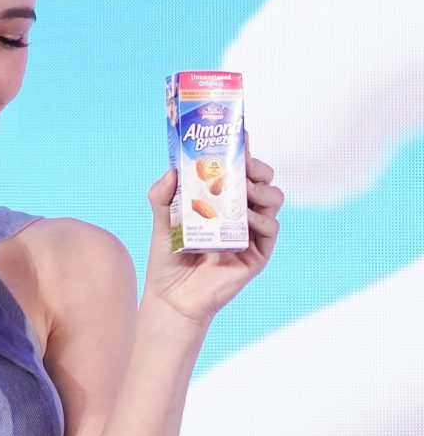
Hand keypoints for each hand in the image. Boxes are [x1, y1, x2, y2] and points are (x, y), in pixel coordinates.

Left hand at [141, 138, 284, 329]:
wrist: (172, 297)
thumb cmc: (168, 259)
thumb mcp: (161, 221)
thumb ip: (161, 195)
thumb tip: (172, 170)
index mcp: (221, 201)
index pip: (240, 170)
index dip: (244, 152)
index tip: (241, 138)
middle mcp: (240, 213)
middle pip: (263, 180)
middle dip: (259, 167)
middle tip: (245, 165)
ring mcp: (251, 233)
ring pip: (273, 199)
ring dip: (263, 190)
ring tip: (245, 190)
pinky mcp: (257, 254)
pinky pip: (271, 229)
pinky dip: (263, 219)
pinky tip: (248, 217)